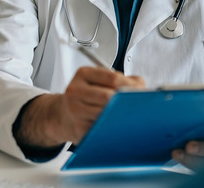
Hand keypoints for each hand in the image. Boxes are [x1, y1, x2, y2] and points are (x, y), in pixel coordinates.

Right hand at [16, 67, 144, 146]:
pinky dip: (112, 127)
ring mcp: (75, 111)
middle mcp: (75, 91)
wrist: (61, 115)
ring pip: (106, 114)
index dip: (131, 85)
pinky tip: (115, 124)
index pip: (113, 78)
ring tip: (126, 114)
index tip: (140, 91)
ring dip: (120, 116)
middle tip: (136, 105)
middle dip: (126, 102)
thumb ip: (122, 80)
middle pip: (109, 97)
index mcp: (83, 74)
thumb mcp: (99, 80)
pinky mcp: (78, 130)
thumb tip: (142, 88)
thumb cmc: (87, 96)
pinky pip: (101, 129)